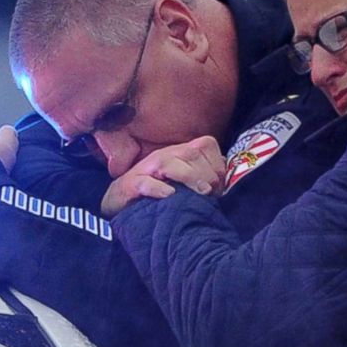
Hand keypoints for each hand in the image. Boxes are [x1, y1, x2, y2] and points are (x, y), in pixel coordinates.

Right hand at [101, 136, 224, 216]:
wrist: (121, 201)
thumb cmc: (158, 191)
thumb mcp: (184, 182)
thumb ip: (203, 177)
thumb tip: (225, 180)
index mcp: (180, 153)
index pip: (205, 144)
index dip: (218, 164)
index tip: (221, 187)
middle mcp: (165, 156)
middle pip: (191, 153)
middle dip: (207, 174)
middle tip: (212, 194)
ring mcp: (147, 169)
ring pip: (170, 162)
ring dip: (190, 177)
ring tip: (202, 193)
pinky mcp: (131, 185)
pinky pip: (145, 183)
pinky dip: (158, 188)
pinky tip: (169, 196)